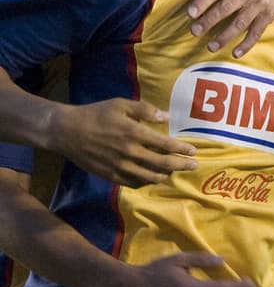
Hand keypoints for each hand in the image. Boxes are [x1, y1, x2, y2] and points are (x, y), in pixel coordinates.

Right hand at [48, 99, 197, 186]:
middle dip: (182, 165)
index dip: (182, 149)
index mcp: (134, 133)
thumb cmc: (96, 114)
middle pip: (163, 164)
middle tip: (194, 166)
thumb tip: (166, 116)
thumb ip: (145, 110)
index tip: (193, 152)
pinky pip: (134, 182)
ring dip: (166, 175)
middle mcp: (129, 152)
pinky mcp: (110, 175)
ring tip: (174, 172)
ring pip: (150, 176)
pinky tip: (152, 178)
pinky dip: (146, 181)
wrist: (66, 131)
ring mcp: (119, 166)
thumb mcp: (120, 104)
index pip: (166, 145)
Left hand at [187, 0, 273, 57]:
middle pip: (227, 7)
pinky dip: (246, 44)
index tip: (190, 14)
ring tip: (210, 47)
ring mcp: (260, 4)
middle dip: (210, 20)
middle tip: (194, 31)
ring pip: (240, 22)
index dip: (203, 2)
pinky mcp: (269, 16)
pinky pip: (256, 32)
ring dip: (225, 36)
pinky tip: (235, 53)